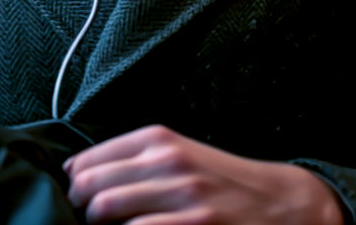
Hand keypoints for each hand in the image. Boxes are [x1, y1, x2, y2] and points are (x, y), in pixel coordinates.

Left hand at [64, 124, 344, 224]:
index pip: (85, 160)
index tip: (75, 199)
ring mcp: (182, 196)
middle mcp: (167, 162)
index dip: (73, 186)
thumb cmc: (221, 181)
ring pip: (105, 211)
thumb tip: (75, 174)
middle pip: (89, 187)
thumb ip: (132, 160)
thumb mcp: (179, 154)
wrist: (283, 203)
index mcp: (157, 139)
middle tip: (87, 221)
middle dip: (79, 209)